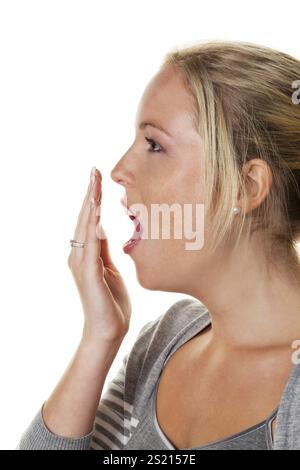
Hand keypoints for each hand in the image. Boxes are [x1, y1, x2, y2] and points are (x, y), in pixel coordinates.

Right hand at [68, 166, 130, 342]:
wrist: (109, 330)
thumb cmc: (112, 303)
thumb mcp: (112, 270)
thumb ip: (104, 250)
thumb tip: (102, 230)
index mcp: (87, 254)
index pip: (90, 220)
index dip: (94, 199)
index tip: (98, 178)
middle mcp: (80, 256)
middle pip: (84, 218)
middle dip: (90, 194)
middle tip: (95, 171)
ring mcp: (81, 264)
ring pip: (85, 227)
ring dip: (90, 204)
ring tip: (94, 183)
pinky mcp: (89, 273)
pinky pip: (90, 245)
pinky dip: (92, 227)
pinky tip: (96, 212)